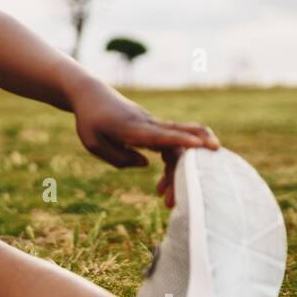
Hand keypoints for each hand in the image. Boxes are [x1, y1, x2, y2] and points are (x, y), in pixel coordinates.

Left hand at [71, 85, 219, 207]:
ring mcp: (152, 126)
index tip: (202, 146)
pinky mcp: (152, 130)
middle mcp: (147, 125)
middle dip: (196, 155)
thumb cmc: (90, 120)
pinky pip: (169, 148)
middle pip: (178, 138)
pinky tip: (162, 187)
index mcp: (132, 127)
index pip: (161, 134)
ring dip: (176, 174)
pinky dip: (170, 167)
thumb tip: (146, 164)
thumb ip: (119, 158)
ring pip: (176, 147)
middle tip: (207, 176)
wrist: (91, 95)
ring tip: (168, 201)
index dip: (182, 140)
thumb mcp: (94, 144)